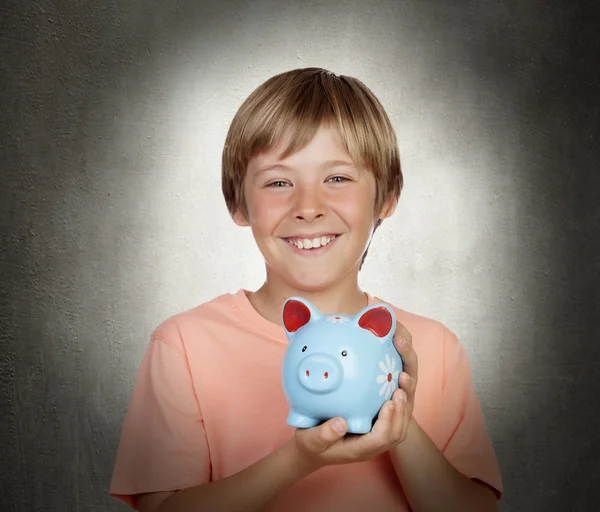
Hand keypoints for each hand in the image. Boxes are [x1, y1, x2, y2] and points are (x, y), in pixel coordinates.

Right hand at [292, 321, 416, 469]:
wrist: (313, 445)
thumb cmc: (310, 443)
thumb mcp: (310, 441)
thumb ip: (323, 435)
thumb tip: (340, 423)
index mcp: (360, 448)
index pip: (382, 438)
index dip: (389, 421)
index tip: (389, 403)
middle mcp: (372, 442)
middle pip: (397, 431)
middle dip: (403, 409)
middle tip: (401, 385)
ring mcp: (376, 433)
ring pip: (399, 422)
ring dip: (404, 401)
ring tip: (403, 377)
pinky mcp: (375, 422)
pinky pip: (393, 412)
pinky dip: (398, 395)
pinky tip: (395, 374)